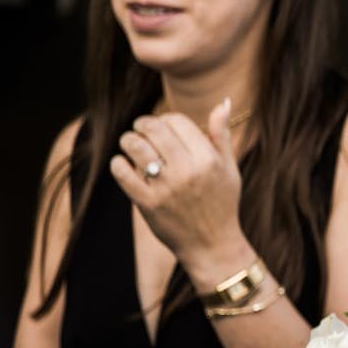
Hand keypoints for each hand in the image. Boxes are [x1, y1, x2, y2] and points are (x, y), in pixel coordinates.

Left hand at [110, 99, 251, 281]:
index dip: (167, 120)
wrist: (212, 245)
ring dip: (128, 141)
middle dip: (142, 125)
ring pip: (134, 146)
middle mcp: (188, 172)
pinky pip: (122, 172)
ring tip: (130, 145)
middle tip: (141, 131)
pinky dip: (118, 164)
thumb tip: (223, 102)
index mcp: (208, 160)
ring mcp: (166, 188)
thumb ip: (222, 135)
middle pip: (153, 128)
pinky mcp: (148, 204)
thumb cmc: (222, 203)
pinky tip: (124, 165)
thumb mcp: (229, 169)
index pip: (177, 120)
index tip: (165, 129)